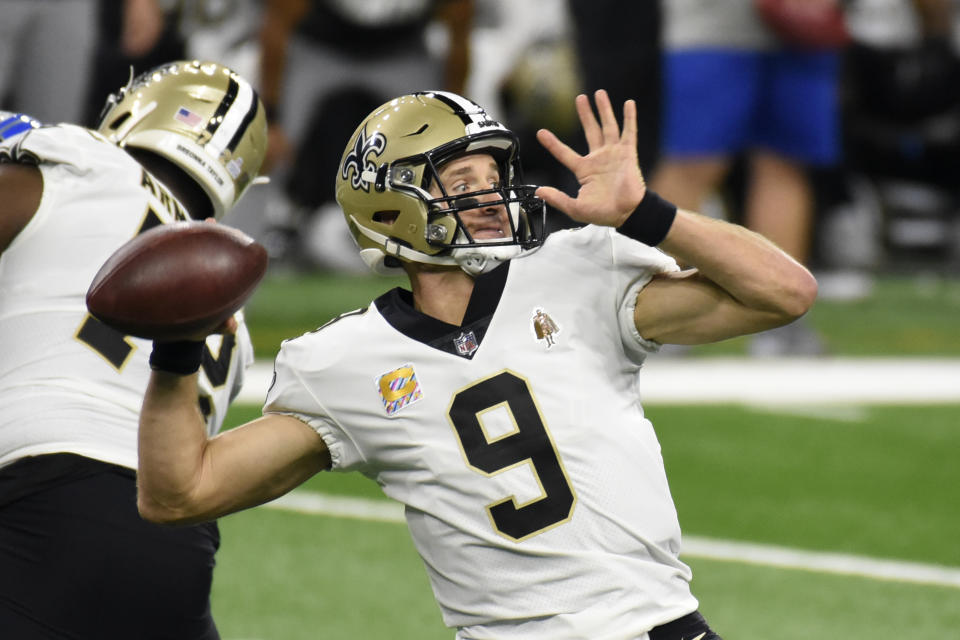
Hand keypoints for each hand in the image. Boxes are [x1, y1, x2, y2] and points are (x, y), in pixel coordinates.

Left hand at [535, 90, 646, 226]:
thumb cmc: (604, 213)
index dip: (553, 143)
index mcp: (584, 170)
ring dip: (604, 110)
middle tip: (580, 98)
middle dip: (585, 114)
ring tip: (599, 93)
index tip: (541, 132)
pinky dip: (629, 117)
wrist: (627, 213)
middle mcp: (598, 158)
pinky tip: (628, 103)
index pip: (564, 153)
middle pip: (590, 131)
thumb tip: (539, 192)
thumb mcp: (576, 208)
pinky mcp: (628, 154)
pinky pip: (629, 132)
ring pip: (608, 126)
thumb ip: (558, 199)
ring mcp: (614, 154)